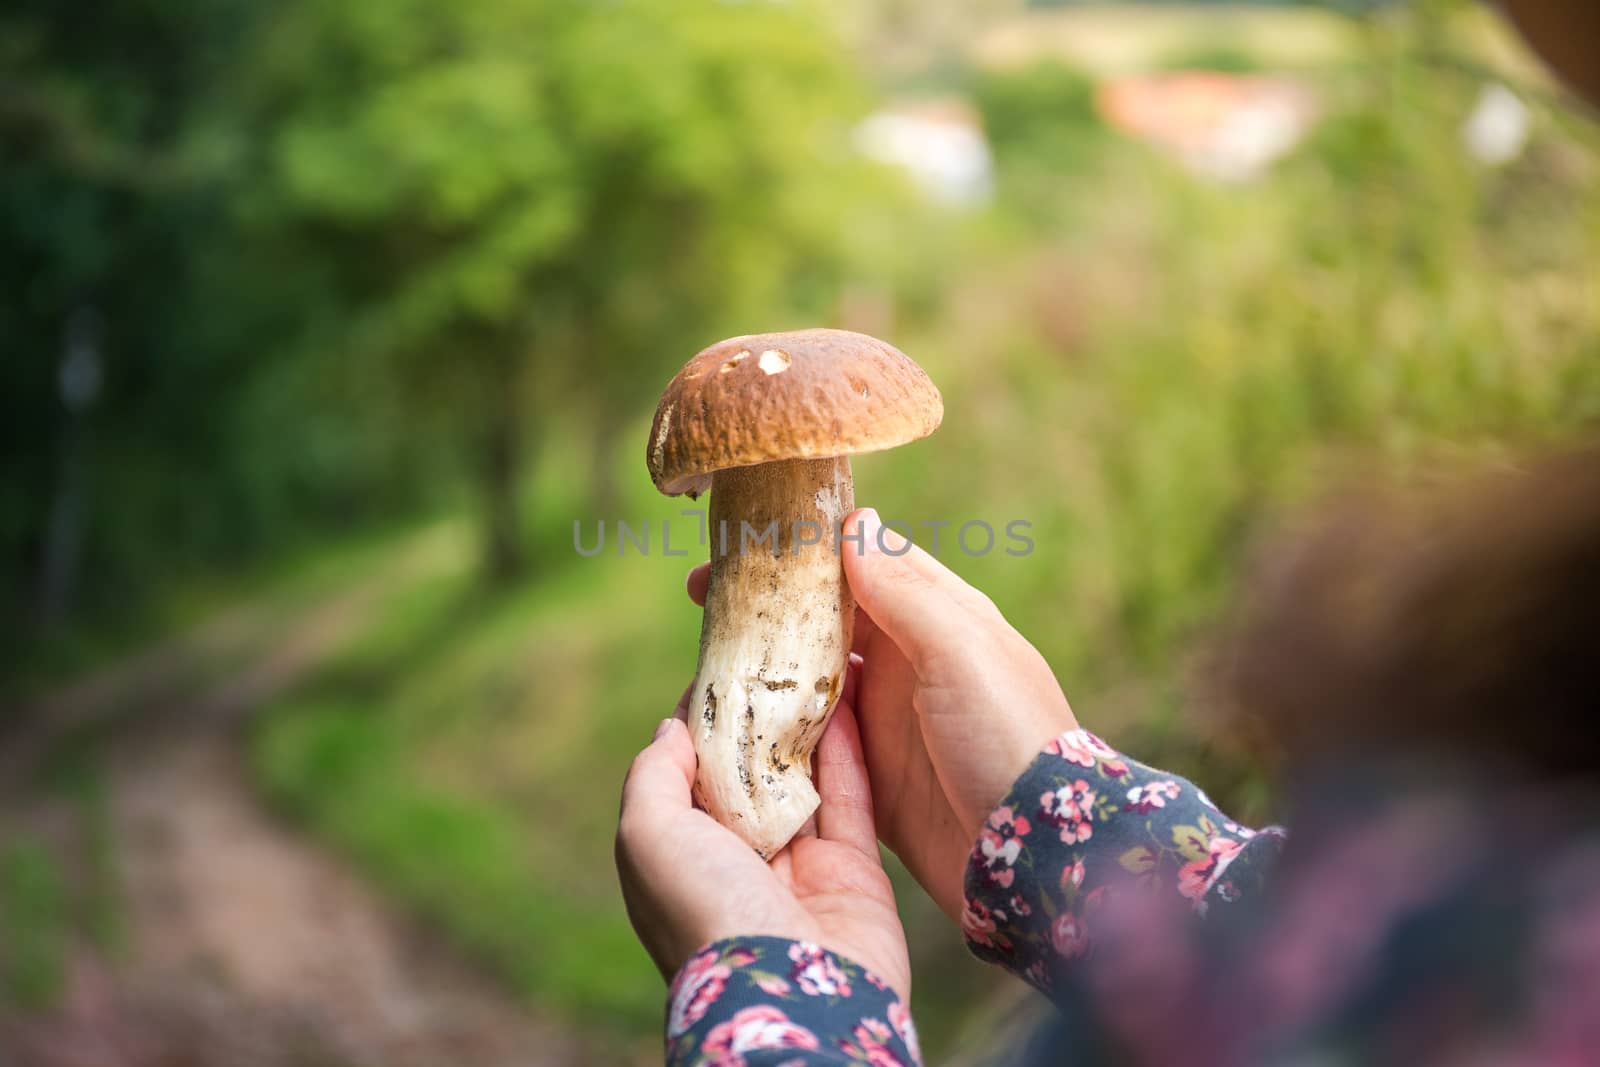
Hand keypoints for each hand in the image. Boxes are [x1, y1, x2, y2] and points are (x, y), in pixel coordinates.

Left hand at [616, 694, 911, 998]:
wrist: (795, 993)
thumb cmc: (706, 913)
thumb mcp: (647, 837)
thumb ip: (653, 775)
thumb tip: (673, 724)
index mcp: (681, 858)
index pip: (686, 776)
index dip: (699, 721)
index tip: (718, 666)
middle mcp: (738, 862)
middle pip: (748, 776)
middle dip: (758, 720)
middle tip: (774, 657)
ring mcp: (799, 867)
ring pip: (803, 782)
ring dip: (808, 728)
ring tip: (816, 666)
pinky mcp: (854, 871)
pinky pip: (852, 799)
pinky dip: (850, 751)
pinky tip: (848, 701)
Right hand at [686, 508, 1076, 923]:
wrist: (1040, 857)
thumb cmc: (1011, 739)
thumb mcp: (962, 653)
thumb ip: (907, 592)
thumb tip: (852, 526)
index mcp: (939, 619)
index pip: (863, 563)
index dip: (803, 549)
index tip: (742, 543)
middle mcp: (910, 664)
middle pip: (826, 620)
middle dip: (768, 606)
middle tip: (698, 595)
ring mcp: (889, 723)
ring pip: (811, 681)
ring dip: (763, 669)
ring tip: (704, 659)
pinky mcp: (873, 780)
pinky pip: (812, 746)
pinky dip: (775, 734)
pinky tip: (730, 729)